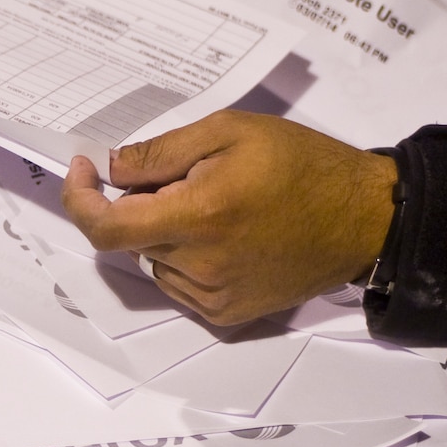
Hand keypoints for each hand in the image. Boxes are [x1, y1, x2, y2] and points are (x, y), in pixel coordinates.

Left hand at [61, 110, 398, 324]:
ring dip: (165, 231)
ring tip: (218, 206)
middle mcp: (201, 266)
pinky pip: (179, 282)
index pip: (106, 227)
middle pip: (131, 238)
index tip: (86, 170)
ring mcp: (213, 297)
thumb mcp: (230, 132)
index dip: (82, 199)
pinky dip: (185, 256)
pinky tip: (227, 235)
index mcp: (198, 217)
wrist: (364, 218)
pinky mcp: (227, 314)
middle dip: (139, 204)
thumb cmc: (302, 165)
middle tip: (183, 176)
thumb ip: (160, 152)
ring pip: (154, 259)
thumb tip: (109, 169)